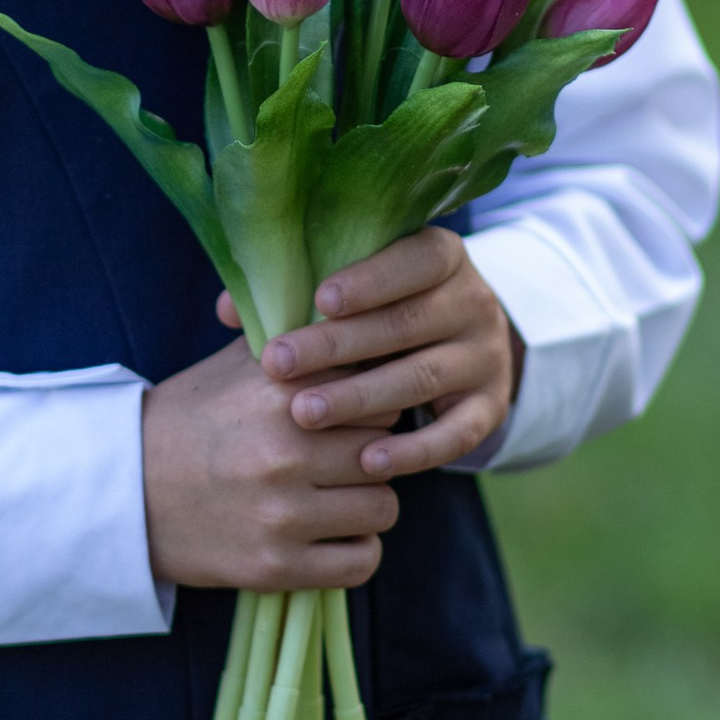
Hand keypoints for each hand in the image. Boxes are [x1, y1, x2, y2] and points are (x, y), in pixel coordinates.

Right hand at [142, 336, 398, 592]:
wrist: (123, 491)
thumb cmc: (187, 422)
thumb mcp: (233, 365)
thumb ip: (294, 337)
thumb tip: (345, 306)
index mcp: (279, 391)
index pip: (377, 392)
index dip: (371, 403)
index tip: (353, 414)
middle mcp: (284, 450)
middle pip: (386, 449)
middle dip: (371, 453)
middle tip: (344, 458)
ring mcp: (282, 513)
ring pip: (383, 507)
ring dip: (365, 503)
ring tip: (336, 497)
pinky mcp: (276, 566)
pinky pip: (362, 562)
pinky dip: (354, 551)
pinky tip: (330, 536)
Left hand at [241, 227, 523, 481]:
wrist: (463, 351)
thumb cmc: (385, 312)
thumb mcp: (358, 291)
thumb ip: (299, 293)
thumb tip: (229, 309)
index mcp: (442, 258)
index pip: (415, 260)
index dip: (370, 279)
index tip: (318, 301)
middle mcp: (473, 302)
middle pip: (408, 322)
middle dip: (339, 346)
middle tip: (279, 364)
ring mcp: (485, 357)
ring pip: (425, 376)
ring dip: (362, 398)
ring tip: (306, 414)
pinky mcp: (490, 408)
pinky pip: (457, 434)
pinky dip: (414, 450)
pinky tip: (369, 461)